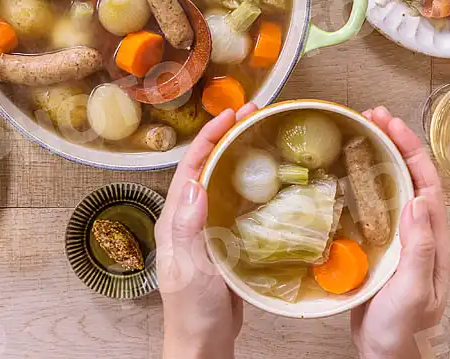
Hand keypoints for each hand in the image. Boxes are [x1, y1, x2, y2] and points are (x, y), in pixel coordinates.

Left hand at [156, 104, 257, 358]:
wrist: (205, 343)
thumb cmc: (193, 310)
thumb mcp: (190, 267)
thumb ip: (188, 226)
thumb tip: (194, 181)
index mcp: (176, 218)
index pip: (191, 166)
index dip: (210, 137)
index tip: (232, 114)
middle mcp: (190, 217)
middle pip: (208, 166)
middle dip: (227, 136)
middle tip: (255, 114)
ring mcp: (209, 228)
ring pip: (224, 181)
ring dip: (241, 156)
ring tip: (265, 134)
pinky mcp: (226, 241)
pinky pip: (239, 204)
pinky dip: (254, 185)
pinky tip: (274, 180)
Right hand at [351, 107, 449, 358]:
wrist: (386, 354)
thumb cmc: (402, 329)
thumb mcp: (413, 290)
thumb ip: (420, 248)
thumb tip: (419, 199)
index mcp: (433, 239)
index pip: (426, 182)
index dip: (410, 149)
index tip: (390, 123)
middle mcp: (419, 231)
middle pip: (410, 175)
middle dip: (394, 140)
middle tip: (370, 115)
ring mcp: (399, 236)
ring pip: (391, 185)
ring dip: (378, 155)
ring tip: (359, 130)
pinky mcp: (380, 243)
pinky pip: (373, 203)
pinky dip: (361, 179)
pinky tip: (344, 170)